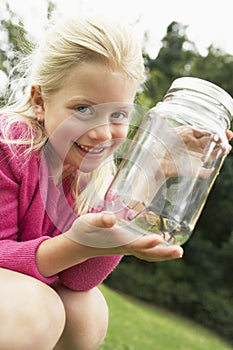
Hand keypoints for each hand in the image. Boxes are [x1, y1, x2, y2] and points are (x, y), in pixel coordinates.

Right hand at [65, 212, 182, 261]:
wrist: (79, 245)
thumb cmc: (83, 231)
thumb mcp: (88, 222)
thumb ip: (100, 220)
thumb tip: (112, 220)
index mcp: (116, 242)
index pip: (135, 244)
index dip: (147, 242)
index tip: (160, 239)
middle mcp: (124, 248)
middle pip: (147, 254)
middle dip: (164, 253)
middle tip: (180, 252)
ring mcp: (126, 249)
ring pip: (148, 255)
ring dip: (163, 254)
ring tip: (178, 251)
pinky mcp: (126, 247)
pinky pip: (144, 252)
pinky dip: (155, 250)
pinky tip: (163, 243)